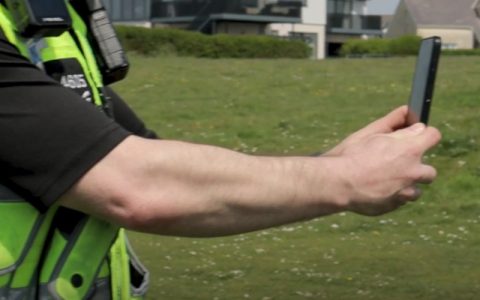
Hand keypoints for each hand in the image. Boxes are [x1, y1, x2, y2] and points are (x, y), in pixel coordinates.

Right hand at [327, 106, 441, 215]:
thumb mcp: (368, 134)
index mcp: (409, 150)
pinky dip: (392, 196)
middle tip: (395, 164)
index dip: (424, 135)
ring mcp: (405, 192)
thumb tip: (407, 111)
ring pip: (416, 190)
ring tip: (382, 181)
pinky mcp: (394, 206)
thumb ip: (392, 122)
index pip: (433, 136)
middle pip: (430, 170)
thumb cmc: (350, 156)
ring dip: (405, 185)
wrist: (337, 184)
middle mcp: (413, 172)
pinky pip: (400, 201)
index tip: (415, 137)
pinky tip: (374, 190)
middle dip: (416, 167)